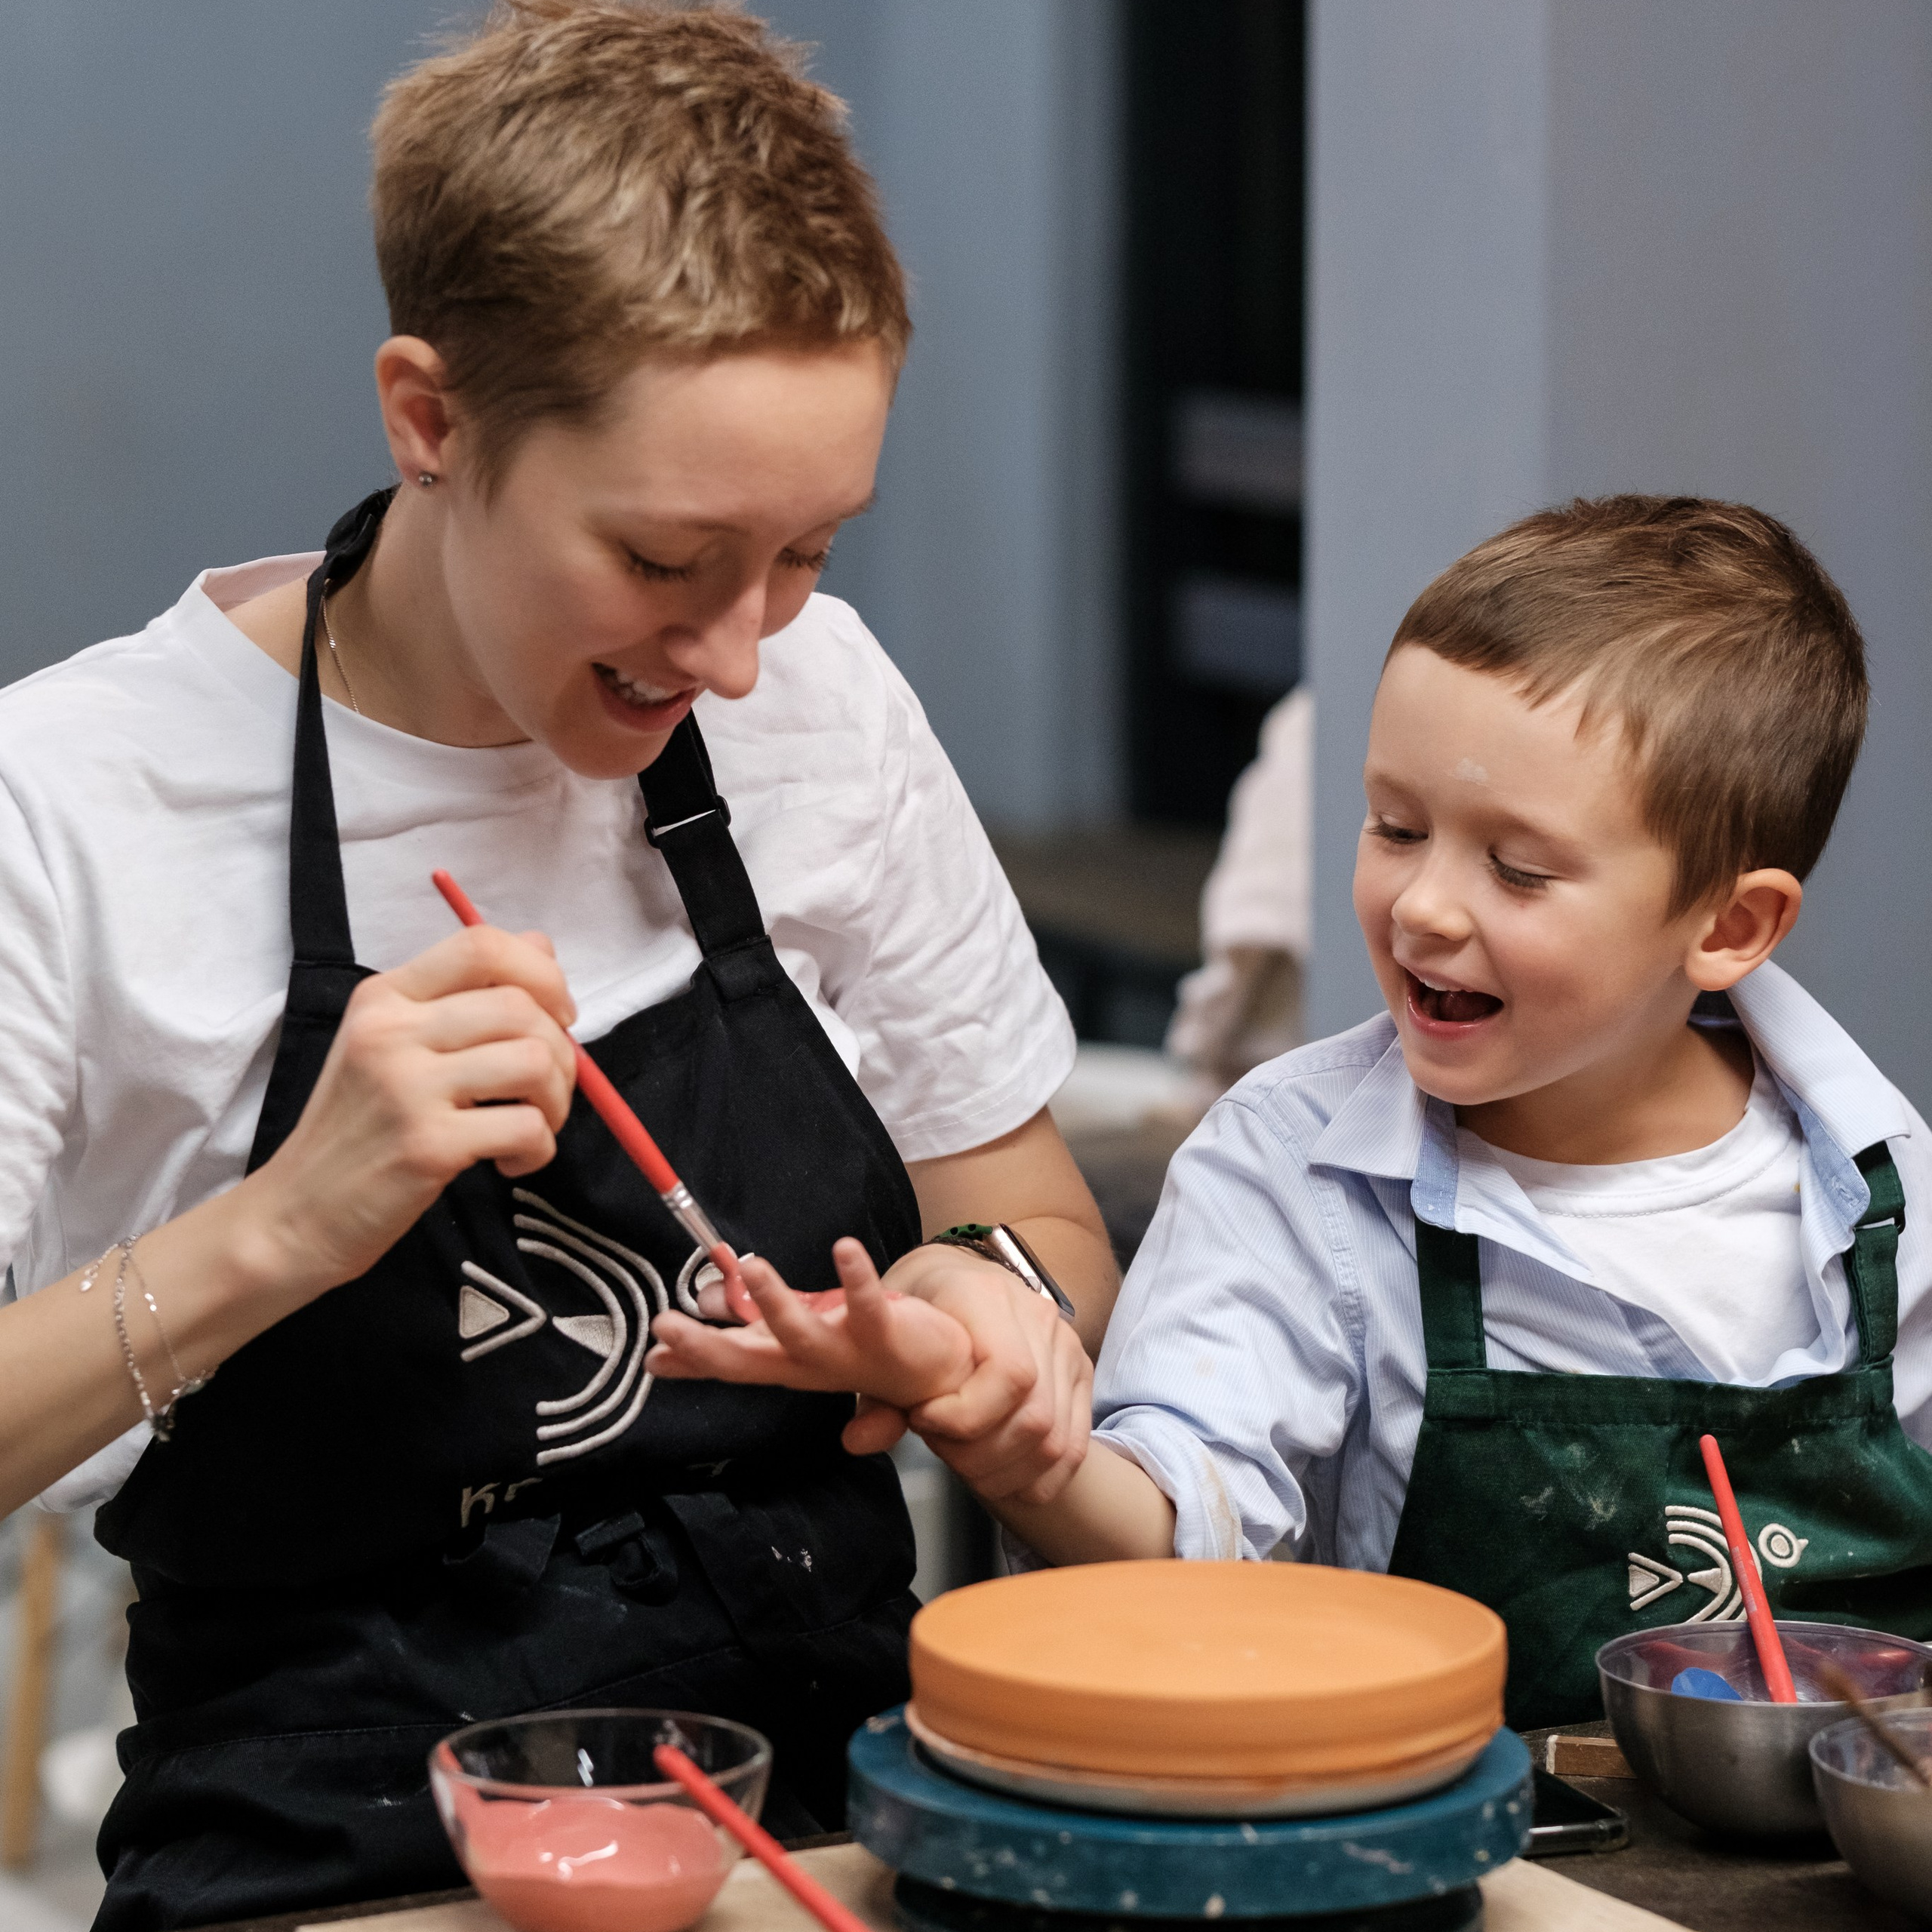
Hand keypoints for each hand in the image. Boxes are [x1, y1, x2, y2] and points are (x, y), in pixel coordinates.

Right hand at [246, 925, 578, 1299]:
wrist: (296, 1214)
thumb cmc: (358, 1129)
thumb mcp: (394, 1044)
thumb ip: (464, 996)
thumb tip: (543, 946)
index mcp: (386, 996)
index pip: (481, 944)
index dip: (542, 972)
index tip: (557, 1016)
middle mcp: (392, 1030)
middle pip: (520, 1006)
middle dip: (561, 1051)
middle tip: (546, 1092)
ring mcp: (407, 1087)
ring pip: (534, 1061)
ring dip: (556, 1100)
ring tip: (531, 1126)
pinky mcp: (427, 1145)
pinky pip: (527, 1127)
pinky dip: (539, 1148)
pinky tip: (508, 1161)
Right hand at [644, 1239, 976, 1440]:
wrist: (938, 1375)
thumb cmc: (855, 1354)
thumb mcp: (790, 1345)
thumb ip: (741, 1338)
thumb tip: (685, 1327)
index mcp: (783, 1364)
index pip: (729, 1364)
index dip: (690, 1360)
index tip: (651, 1354)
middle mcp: (807, 1363)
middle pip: (750, 1360)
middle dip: (707, 1347)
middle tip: (666, 1325)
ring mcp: (843, 1351)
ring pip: (801, 1334)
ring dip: (775, 1305)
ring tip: (752, 1268)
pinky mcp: (882, 1331)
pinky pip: (866, 1304)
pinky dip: (856, 1277)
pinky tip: (844, 1247)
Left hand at [853, 1245, 1092, 1505]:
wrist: (955, 1275)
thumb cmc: (916, 1306)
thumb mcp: (882, 1333)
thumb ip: (874, 1390)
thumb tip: (859, 1440)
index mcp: (987, 1296)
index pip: (1008, 1373)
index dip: (967, 1415)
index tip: (922, 1419)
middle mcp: (1038, 1316)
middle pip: (1034, 1415)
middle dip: (981, 1454)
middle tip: (941, 1450)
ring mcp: (1064, 1345)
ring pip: (1055, 1437)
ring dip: (1008, 1472)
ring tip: (967, 1467)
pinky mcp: (1078, 1371)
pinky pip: (1074, 1442)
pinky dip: (1042, 1478)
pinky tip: (1007, 1481)